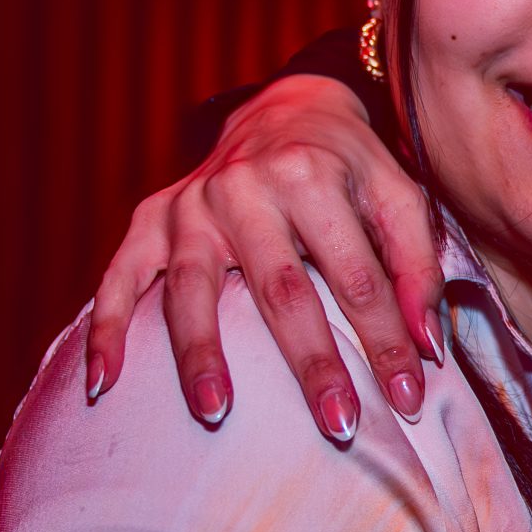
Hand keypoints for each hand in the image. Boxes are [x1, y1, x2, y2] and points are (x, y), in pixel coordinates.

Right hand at [85, 74, 443, 441]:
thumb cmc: (349, 166)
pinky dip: (107, 328)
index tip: (410, 398)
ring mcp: (191, 205)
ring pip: (193, 289)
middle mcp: (245, 188)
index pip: (357, 278)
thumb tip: (428, 348)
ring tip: (218, 415)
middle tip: (338, 426)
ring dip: (202, 355)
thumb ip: (418, 267)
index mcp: (312, 177)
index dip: (386, 341)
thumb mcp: (398, 196)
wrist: (285, 106)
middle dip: (312, 363)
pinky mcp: (151, 219)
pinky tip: (104, 383)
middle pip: (281, 290)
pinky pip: (120, 276)